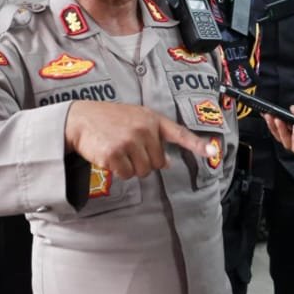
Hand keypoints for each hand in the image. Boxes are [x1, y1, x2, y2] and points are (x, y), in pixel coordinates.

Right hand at [65, 101, 208, 178]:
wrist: (80, 119)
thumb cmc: (108, 119)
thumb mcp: (134, 119)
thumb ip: (153, 136)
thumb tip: (166, 163)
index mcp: (152, 119)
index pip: (179, 133)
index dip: (198, 144)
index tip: (213, 151)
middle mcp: (143, 129)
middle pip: (157, 163)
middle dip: (144, 161)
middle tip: (128, 148)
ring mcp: (129, 141)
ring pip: (142, 172)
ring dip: (131, 168)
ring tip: (118, 151)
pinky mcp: (114, 154)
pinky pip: (126, 175)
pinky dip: (118, 171)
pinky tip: (109, 156)